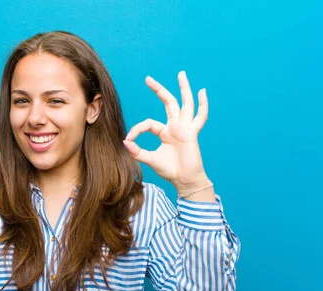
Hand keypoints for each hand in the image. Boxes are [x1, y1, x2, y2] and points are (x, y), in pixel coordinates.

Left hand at [123, 71, 211, 192]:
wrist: (184, 180)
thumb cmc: (170, 170)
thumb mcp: (150, 159)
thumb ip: (137, 151)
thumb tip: (124, 142)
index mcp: (165, 132)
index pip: (148, 123)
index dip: (137, 129)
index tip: (129, 138)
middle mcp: (175, 127)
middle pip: (167, 103)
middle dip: (158, 90)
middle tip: (147, 78)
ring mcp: (185, 128)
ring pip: (184, 103)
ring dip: (183, 88)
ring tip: (181, 74)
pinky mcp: (192, 133)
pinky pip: (199, 117)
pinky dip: (202, 105)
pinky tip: (202, 92)